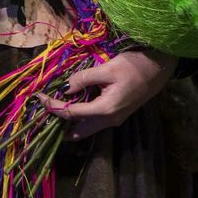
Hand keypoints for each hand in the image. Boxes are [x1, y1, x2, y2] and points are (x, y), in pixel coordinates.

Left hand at [34, 49, 175, 140]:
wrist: (159, 69)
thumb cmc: (134, 67)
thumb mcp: (106, 69)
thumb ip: (83, 79)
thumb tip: (64, 88)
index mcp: (106, 110)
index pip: (72, 113)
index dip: (53, 106)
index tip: (38, 97)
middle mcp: (109, 120)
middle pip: (78, 130)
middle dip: (59, 125)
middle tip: (42, 115)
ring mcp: (114, 119)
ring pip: (86, 128)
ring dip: (69, 123)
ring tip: (52, 111)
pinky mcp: (116, 113)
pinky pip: (93, 121)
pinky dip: (79, 118)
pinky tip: (70, 106)